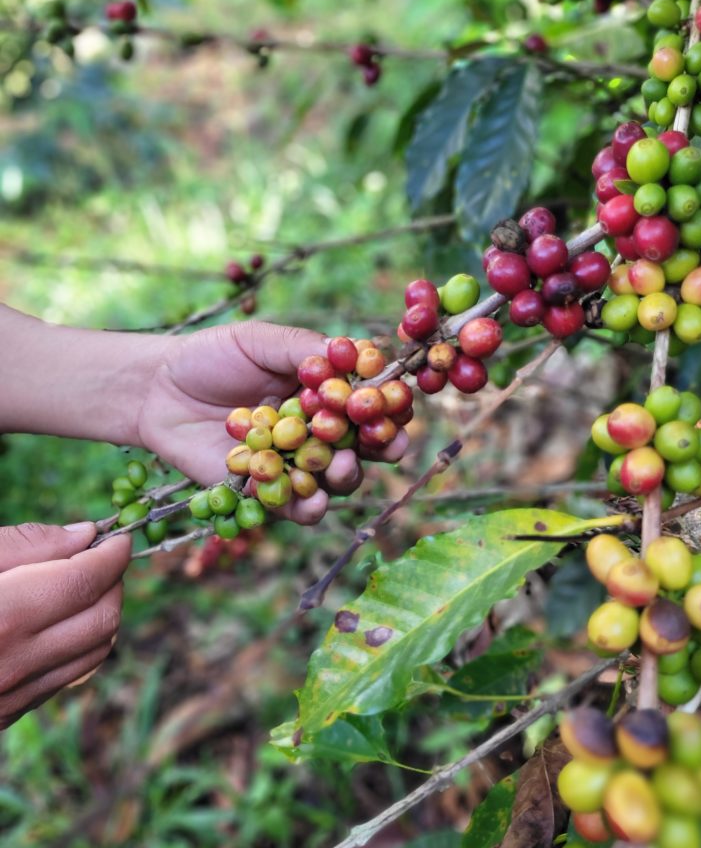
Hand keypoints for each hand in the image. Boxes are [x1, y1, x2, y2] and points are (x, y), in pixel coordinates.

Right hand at [0, 522, 130, 730]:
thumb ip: (25, 545)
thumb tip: (84, 536)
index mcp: (4, 617)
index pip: (85, 582)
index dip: (111, 555)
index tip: (119, 538)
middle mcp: (14, 664)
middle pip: (102, 619)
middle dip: (114, 582)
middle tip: (103, 559)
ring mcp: (10, 697)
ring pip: (95, 653)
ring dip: (104, 614)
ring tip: (86, 588)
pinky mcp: (6, 714)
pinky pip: (67, 676)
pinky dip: (80, 644)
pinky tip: (61, 623)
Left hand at [136, 322, 407, 522]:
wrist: (157, 392)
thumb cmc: (211, 358)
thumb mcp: (259, 341)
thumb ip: (304, 349)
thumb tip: (355, 355)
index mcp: (325, 392)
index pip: (370, 401)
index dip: (388, 405)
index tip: (395, 404)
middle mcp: (318, 431)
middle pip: (366, 445)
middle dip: (379, 446)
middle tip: (380, 443)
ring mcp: (295, 463)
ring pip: (336, 480)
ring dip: (346, 477)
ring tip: (341, 468)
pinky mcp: (267, 492)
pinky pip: (295, 506)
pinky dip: (305, 505)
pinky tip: (307, 499)